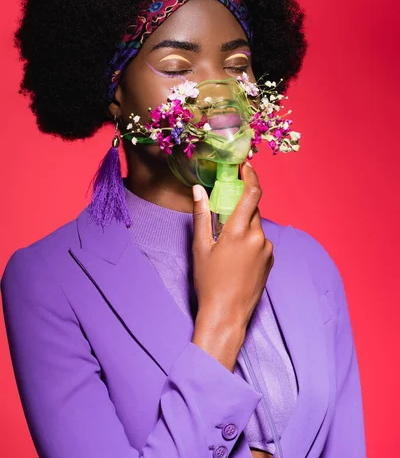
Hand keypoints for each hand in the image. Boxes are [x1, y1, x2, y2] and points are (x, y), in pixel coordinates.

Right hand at [191, 162, 273, 331]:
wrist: (227, 314)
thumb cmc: (209, 282)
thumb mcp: (201, 247)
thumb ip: (201, 215)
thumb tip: (198, 189)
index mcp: (239, 232)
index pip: (252, 194)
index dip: (251, 176)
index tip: (246, 166)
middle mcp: (258, 237)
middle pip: (253, 209)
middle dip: (240, 204)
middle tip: (224, 208)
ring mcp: (267, 250)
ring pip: (256, 226)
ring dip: (244, 224)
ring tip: (226, 243)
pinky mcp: (270, 260)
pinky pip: (260, 240)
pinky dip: (250, 239)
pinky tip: (236, 256)